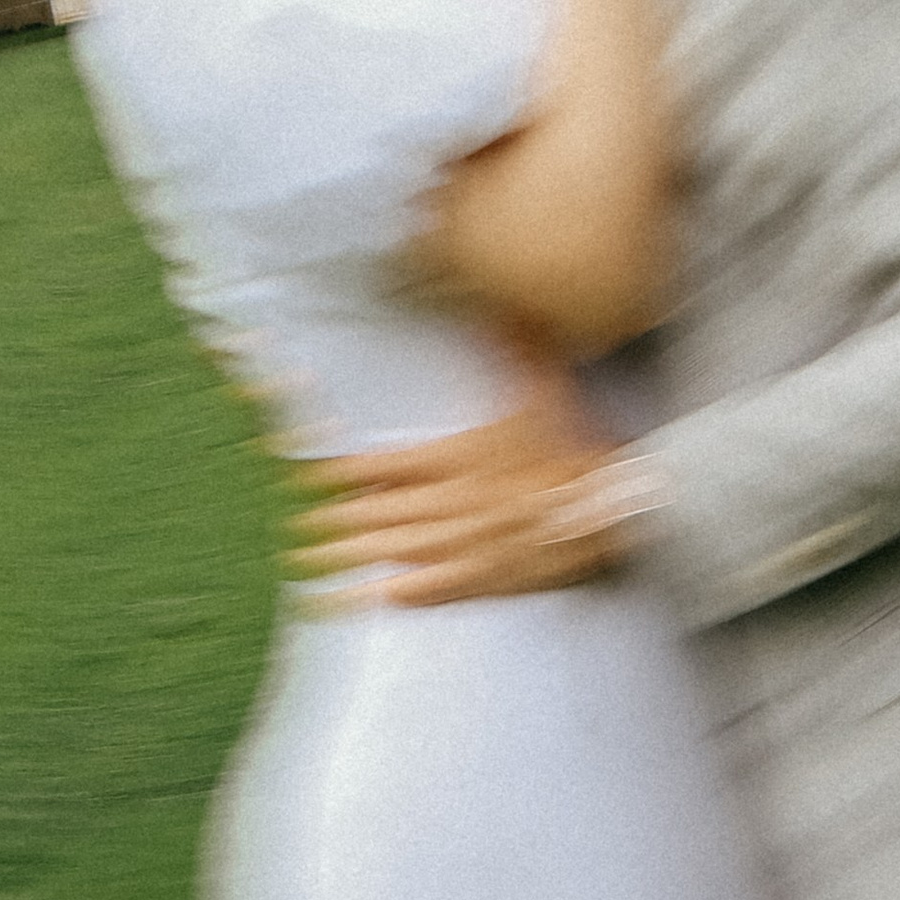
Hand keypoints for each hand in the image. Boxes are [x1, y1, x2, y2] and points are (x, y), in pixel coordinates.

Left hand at [286, 375, 638, 608]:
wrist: (616, 507)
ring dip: (347, 556)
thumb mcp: (543, 389)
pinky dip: (397, 593)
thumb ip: (513, 346)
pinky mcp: (487, 576)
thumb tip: (500, 303)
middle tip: (283, 524)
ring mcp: (467, 543)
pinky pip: (433, 588)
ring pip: (395, 549)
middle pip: (377, 511)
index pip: (382, 464)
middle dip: (328, 519)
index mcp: (457, 457)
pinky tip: (367, 597)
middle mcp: (453, 501)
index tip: (299, 474)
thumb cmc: (578, 447)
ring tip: (303, 563)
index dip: (337, 470)